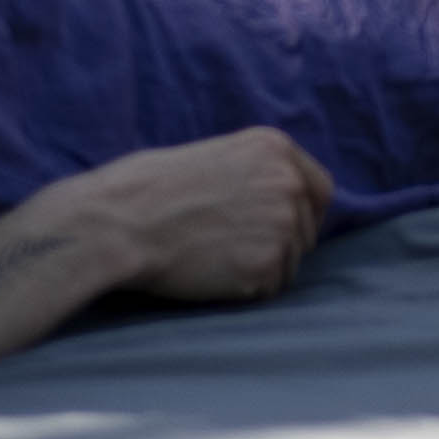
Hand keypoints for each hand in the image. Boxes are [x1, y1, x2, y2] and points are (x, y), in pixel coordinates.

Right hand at [74, 127, 334, 309]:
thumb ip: (254, 172)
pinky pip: (269, 290)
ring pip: (290, 264)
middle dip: (277, 245)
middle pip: (306, 231)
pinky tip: (210, 275)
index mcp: (275, 148)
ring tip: (211, 257)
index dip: (303, 213)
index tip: (284, 230)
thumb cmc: (147, 190)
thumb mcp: (214, 157)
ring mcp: (282, 225)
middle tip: (229, 249)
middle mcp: (289, 183)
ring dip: (259, 269)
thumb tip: (278, 198)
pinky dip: (244, 290)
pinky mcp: (266, 266)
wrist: (118, 223)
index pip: (319, 189)